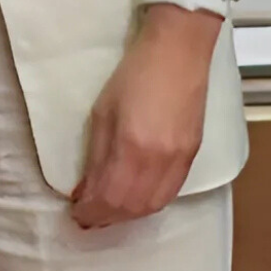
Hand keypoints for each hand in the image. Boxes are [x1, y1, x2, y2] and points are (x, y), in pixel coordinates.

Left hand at [75, 7, 217, 228]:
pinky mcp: (193, 155)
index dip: (90, 211)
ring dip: (128, 215)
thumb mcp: (101, 113)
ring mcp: (181, 160)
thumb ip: (96, 156)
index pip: (109, 197)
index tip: (76, 213)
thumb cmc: (134, 75)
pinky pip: (170, 193)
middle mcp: (159, 161)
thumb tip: (86, 189)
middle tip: (88, 216)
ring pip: (153, 206)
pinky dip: (149, 203)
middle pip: (132, 208)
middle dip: (107, 217)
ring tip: (108, 210)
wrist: (179, 52)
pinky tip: (135, 199)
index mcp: (132, 147)